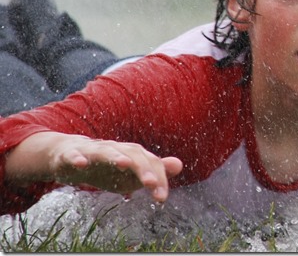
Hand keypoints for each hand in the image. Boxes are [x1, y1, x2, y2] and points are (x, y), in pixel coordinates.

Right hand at [5, 132, 182, 202]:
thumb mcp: (131, 172)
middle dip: (142, 169)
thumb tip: (179, 164)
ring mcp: (94, 150)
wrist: (70, 154)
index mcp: (131, 154)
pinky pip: (74, 155)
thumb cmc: (105, 166)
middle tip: (151, 183)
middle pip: (132, 155)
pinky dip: (78, 158)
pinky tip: (82, 163)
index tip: (161, 198)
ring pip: (106, 151)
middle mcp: (115, 149)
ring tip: (124, 164)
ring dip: (115, 156)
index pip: (149, 164)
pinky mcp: (72, 154)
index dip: (157, 179)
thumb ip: (154, 170)